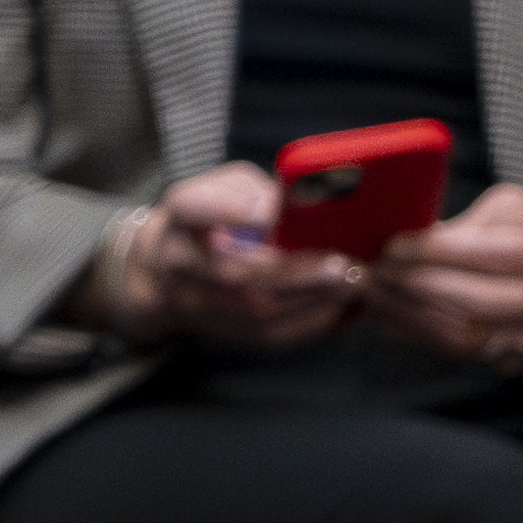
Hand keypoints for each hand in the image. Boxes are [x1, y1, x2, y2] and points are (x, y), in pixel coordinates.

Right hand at [93, 162, 355, 351]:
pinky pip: (272, 335)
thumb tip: (286, 206)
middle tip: (345, 265)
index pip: (195, 208)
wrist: (169, 272)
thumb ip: (253, 190)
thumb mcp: (224, 186)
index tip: (269, 210)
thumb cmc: (211, 219)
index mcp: (182, 216)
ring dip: (313, 300)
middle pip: (237, 274)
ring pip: (259, 311)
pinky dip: (312, 322)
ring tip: (353, 284)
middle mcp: (182, 264)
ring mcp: (200, 305)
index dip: (232, 209)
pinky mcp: (224, 333)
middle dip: (297, 272)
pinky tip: (342, 306)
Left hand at [363, 182, 522, 363]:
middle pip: (478, 300)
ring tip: (369, 292)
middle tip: (370, 271)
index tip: (393, 246)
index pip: (495, 254)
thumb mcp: (521, 209)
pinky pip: (460, 351)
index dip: (439, 252)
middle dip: (416, 286)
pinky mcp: (520, 358)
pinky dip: (417, 333)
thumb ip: (474, 223)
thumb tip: (417, 240)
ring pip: (465, 333)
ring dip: (408, 315)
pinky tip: (385, 315)